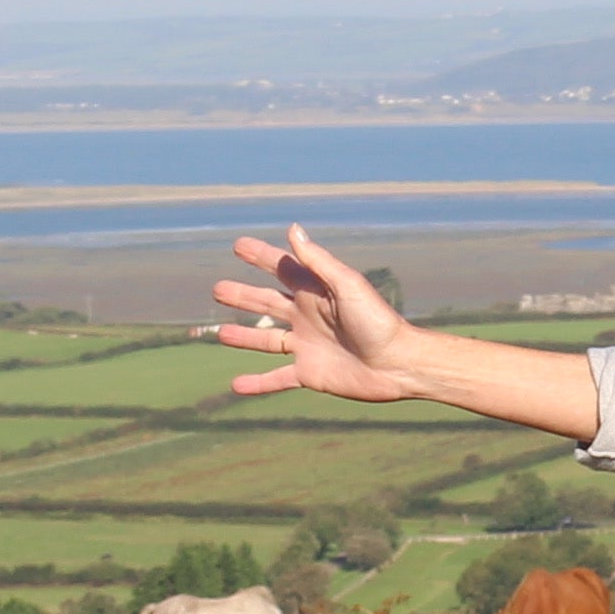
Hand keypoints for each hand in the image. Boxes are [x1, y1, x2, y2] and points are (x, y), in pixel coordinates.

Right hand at [212, 225, 429, 402]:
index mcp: (316, 292)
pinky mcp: (309, 373)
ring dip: (245, 336)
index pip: (282, 269)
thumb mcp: (347, 285)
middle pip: (267, 303)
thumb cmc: (378, 321)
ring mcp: (307, 346)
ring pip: (267, 340)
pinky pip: (277, 378)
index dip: (260, 256)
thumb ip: (318, 261)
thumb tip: (292, 229)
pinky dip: (257, 383)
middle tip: (216, 289)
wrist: (397, 364)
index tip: (238, 246)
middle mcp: (308, 317)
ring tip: (220, 334)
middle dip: (242, 296)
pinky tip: (237, 384)